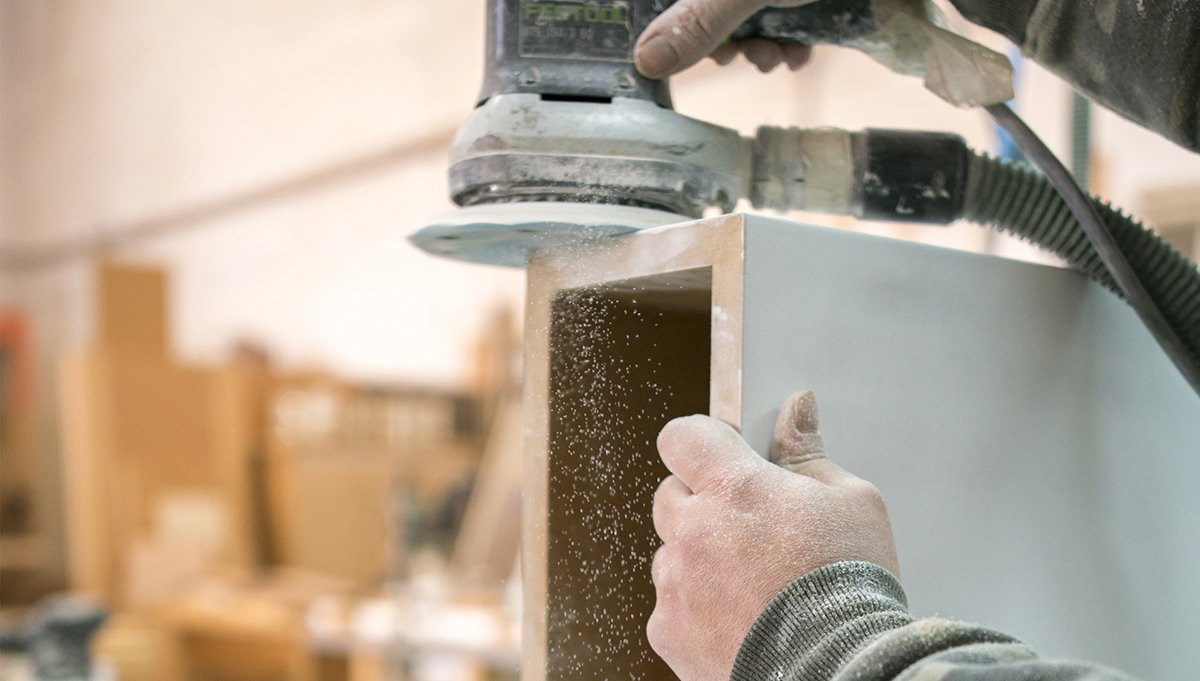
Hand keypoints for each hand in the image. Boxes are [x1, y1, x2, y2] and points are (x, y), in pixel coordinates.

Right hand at [635, 0, 814, 77]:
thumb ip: (699, 22)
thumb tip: (645, 61)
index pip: (676, 3)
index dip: (676, 25)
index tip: (688, 52)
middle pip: (711, 7)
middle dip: (726, 40)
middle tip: (742, 58)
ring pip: (751, 14)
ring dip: (760, 46)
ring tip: (778, 57)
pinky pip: (788, 15)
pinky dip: (791, 39)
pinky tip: (801, 53)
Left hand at [647, 390, 899, 680]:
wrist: (840, 670)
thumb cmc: (850, 588)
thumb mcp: (853, 502)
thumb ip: (808, 452)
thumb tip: (797, 407)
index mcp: (734, 487)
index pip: (682, 436)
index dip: (702, 442)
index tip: (724, 454)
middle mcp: (693, 530)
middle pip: (670, 493)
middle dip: (702, 501)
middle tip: (749, 526)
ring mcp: (675, 583)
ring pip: (669, 552)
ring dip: (697, 557)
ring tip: (750, 582)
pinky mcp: (669, 630)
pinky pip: (670, 604)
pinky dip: (695, 608)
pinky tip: (739, 617)